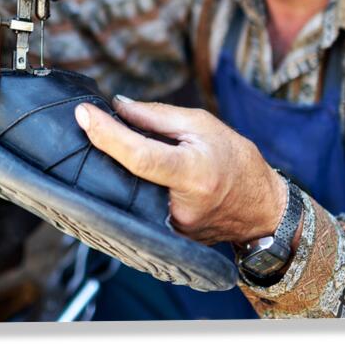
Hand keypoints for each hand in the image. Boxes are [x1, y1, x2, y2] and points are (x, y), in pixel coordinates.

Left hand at [74, 97, 286, 245]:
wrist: (261, 209)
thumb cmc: (235, 160)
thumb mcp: (202, 125)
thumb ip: (156, 116)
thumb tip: (116, 106)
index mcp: (192, 173)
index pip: (139, 155)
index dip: (107, 134)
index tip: (83, 113)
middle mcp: (179, 207)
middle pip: (125, 176)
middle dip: (103, 148)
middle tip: (91, 124)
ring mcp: (171, 228)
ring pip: (127, 194)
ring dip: (113, 169)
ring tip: (110, 146)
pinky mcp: (165, 237)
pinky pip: (136, 207)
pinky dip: (127, 186)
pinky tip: (123, 172)